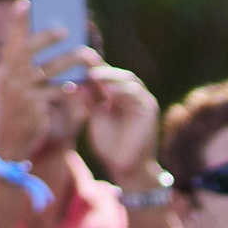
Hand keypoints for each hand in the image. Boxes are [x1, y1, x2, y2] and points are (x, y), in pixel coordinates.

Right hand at [0, 0, 95, 162]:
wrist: (9, 146)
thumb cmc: (16, 115)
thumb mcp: (14, 91)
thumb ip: (24, 72)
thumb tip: (49, 51)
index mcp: (3, 72)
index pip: (9, 42)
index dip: (16, 23)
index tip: (24, 3)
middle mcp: (9, 80)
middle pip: (28, 51)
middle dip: (46, 38)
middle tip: (66, 30)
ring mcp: (21, 94)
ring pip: (48, 71)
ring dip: (69, 60)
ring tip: (86, 54)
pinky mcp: (35, 109)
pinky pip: (56, 93)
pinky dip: (69, 87)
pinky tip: (79, 84)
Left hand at [85, 66, 160, 189]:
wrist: (125, 168)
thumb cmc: (110, 146)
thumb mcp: (96, 118)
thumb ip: (90, 100)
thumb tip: (79, 82)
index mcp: (120, 97)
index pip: (108, 77)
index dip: (95, 68)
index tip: (78, 60)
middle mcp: (133, 96)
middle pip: (119, 74)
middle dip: (102, 69)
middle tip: (86, 65)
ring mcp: (143, 101)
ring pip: (128, 80)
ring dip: (111, 77)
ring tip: (93, 76)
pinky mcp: (150, 108)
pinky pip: (136, 93)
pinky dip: (121, 90)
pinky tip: (107, 91)